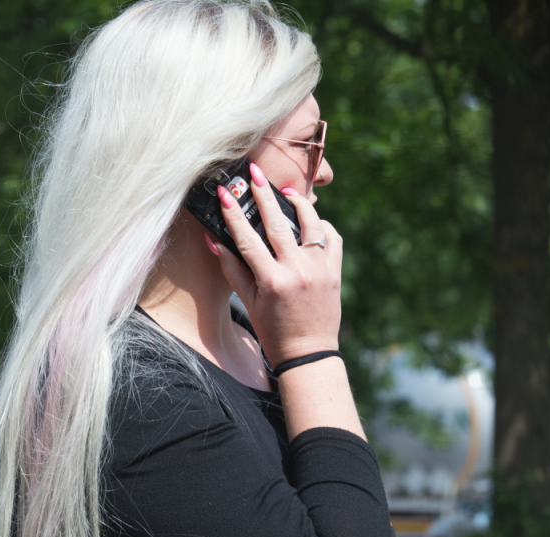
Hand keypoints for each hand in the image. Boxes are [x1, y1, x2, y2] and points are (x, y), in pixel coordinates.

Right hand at [210, 163, 342, 366]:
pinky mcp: (335, 271)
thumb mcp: (248, 301)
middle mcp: (296, 271)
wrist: (308, 351)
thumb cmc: (272, 328)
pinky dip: (321, 224)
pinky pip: (331, 236)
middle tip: (254, 172)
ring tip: (286, 190)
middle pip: (277, 223)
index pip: (247, 238)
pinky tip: (309, 220)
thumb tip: (214, 240)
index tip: (224, 192)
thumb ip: (232, 268)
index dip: (233, 213)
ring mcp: (319, 269)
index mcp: (271, 280)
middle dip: (263, 194)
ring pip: (310, 223)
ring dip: (297, 202)